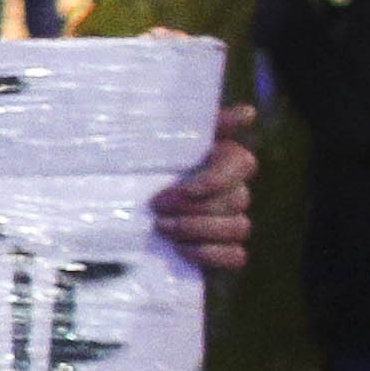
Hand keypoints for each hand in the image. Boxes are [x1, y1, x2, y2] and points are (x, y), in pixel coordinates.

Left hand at [151, 105, 259, 276]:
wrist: (120, 206)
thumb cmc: (145, 167)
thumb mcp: (164, 140)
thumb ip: (199, 125)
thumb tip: (248, 114)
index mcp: (225, 159)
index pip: (244, 164)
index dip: (217, 179)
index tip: (186, 189)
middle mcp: (235, 190)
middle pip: (238, 200)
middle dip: (194, 207)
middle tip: (157, 207)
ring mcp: (232, 223)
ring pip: (239, 228)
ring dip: (198, 229)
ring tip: (162, 227)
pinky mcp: (224, 252)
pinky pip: (236, 256)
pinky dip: (210, 255)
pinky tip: (180, 249)